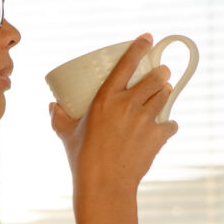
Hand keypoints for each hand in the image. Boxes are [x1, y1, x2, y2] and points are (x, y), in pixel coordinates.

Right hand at [49, 33, 178, 197]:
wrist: (104, 185)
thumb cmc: (82, 159)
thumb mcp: (66, 135)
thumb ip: (58, 118)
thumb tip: (52, 106)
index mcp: (106, 99)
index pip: (127, 64)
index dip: (139, 47)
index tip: (148, 38)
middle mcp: (128, 105)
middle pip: (156, 78)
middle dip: (161, 73)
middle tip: (161, 73)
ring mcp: (145, 120)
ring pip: (165, 96)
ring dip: (166, 93)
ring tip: (164, 93)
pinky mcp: (157, 137)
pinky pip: (170, 124)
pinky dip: (168, 124)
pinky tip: (165, 126)